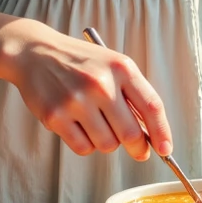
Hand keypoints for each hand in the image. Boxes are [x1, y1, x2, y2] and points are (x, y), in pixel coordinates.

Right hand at [2, 19, 173, 161]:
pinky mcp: (56, 116)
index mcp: (121, 68)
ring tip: (96, 123)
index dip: (162, 132)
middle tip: (138, 150)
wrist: (35, 52)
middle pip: (131, 134)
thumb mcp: (111, 65)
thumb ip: (132, 94)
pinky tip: (78, 125)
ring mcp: (77, 100)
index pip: (152, 106)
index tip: (165, 149)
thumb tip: (150, 133)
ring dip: (106, 142)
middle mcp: (101, 83)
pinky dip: (85, 144)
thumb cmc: (79, 61)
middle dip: (138, 148)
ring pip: (107, 145)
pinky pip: (83, 148)